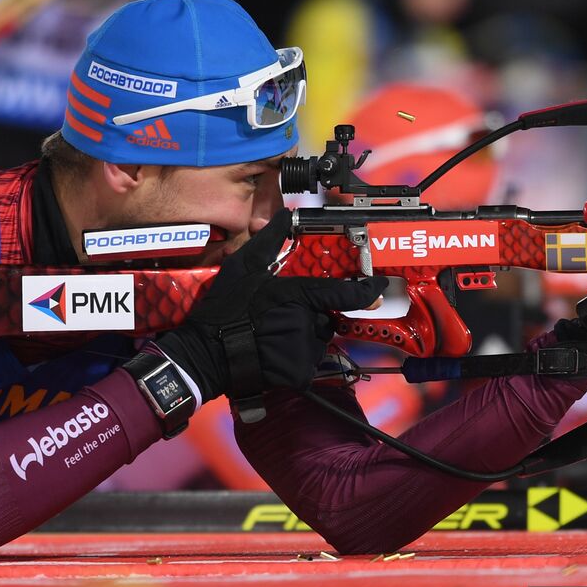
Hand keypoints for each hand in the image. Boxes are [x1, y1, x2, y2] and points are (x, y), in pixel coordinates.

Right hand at [156, 210, 385, 401]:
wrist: (207, 354)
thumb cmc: (224, 309)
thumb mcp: (243, 267)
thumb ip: (269, 241)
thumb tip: (284, 215)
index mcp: (297, 295)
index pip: (342, 293)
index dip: (365, 291)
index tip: (378, 287)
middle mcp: (306, 322)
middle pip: (323, 317)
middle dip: (309, 316)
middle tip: (277, 318)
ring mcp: (304, 349)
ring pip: (316, 340)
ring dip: (303, 337)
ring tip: (271, 335)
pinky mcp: (299, 372)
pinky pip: (307, 362)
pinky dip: (295, 359)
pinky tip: (271, 353)